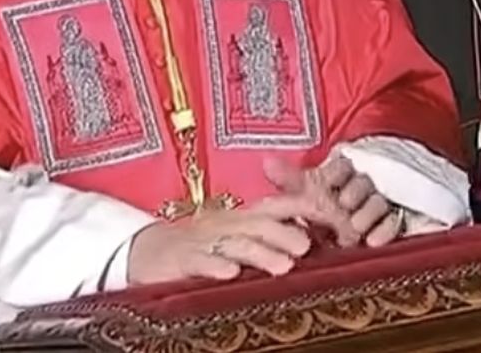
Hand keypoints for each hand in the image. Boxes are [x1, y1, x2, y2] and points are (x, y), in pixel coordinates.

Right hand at [126, 195, 318, 284]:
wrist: (146, 252)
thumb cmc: (199, 246)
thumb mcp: (235, 235)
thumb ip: (267, 235)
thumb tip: (312, 240)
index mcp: (241, 217)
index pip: (278, 206)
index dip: (305, 209)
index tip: (334, 219)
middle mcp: (226, 224)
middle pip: (259, 223)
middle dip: (285, 234)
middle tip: (308, 247)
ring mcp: (203, 241)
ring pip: (235, 244)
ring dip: (261, 253)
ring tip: (283, 266)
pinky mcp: (181, 260)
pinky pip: (200, 262)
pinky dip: (215, 267)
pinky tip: (230, 274)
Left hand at [265, 156, 402, 248]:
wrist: (351, 230)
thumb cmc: (327, 206)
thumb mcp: (309, 193)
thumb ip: (291, 180)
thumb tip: (267, 164)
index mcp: (342, 176)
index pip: (342, 167)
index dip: (335, 174)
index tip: (329, 182)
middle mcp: (363, 187)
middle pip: (362, 183)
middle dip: (354, 192)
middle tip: (343, 205)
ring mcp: (380, 204)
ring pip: (378, 202)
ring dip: (368, 212)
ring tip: (355, 227)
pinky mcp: (394, 222)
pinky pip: (393, 223)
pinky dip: (385, 230)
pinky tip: (374, 241)